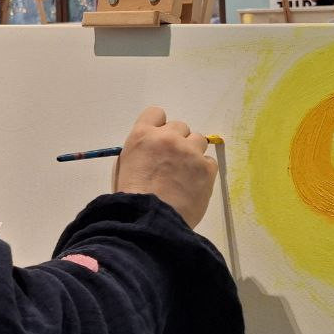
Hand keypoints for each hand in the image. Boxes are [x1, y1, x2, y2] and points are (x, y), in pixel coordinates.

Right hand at [113, 106, 216, 227]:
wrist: (150, 220)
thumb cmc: (131, 197)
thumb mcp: (124, 166)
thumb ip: (141, 150)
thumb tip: (152, 149)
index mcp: (143, 135)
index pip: (156, 113)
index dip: (159, 126)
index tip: (159, 141)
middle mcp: (167, 138)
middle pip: (180, 126)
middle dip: (177, 141)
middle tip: (172, 162)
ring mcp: (189, 151)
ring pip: (198, 140)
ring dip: (192, 152)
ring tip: (186, 173)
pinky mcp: (206, 168)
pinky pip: (209, 161)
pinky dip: (203, 170)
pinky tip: (194, 184)